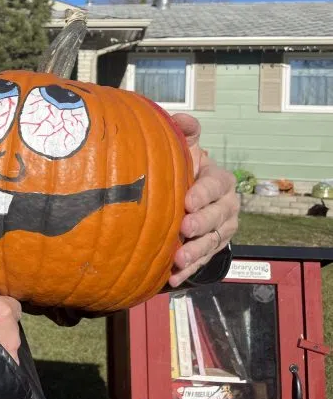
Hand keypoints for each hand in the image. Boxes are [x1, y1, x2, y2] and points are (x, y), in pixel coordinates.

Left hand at [168, 114, 239, 287]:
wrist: (182, 195)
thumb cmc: (180, 167)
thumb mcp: (182, 148)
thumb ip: (184, 131)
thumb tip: (182, 119)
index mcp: (218, 180)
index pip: (216, 184)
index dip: (204, 193)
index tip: (187, 201)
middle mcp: (225, 206)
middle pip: (218, 216)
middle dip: (202, 223)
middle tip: (184, 228)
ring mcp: (220, 230)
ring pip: (212, 243)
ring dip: (195, 252)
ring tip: (178, 259)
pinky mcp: (210, 250)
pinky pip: (202, 263)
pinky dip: (188, 271)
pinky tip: (173, 279)